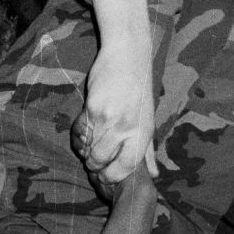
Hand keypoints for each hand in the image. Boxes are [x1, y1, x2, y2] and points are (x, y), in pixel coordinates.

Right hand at [72, 43, 155, 193]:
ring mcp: (109, 118)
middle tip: (92, 161)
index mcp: (143, 133)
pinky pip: (80, 131)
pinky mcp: (92, 108)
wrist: (127, 56)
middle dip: (94, 165)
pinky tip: (84, 130)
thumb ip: (147, 150)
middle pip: (102, 160)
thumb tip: (154, 175)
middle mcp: (127, 128)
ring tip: (88, 144)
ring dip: (85, 150)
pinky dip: (79, 135)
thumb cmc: (138, 90)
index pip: (127, 167)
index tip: (105, 177)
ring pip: (89, 147)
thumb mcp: (148, 120)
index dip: (113, 176)